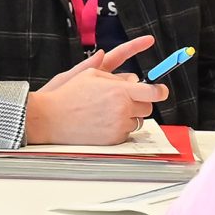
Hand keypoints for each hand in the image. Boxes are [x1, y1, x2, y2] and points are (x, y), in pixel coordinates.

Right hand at [25, 39, 167, 144]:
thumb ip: (115, 75)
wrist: (52, 118)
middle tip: (126, 100)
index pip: (153, 92)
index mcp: (120, 91)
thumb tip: (133, 79)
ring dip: (130, 116)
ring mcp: (119, 125)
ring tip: (109, 111)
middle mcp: (122, 109)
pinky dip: (120, 128)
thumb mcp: (91, 74)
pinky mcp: (113, 139)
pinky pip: (127, 133)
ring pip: (138, 121)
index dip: (160, 91)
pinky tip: (104, 122)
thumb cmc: (69, 95)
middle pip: (148, 107)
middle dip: (140, 103)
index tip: (161, 91)